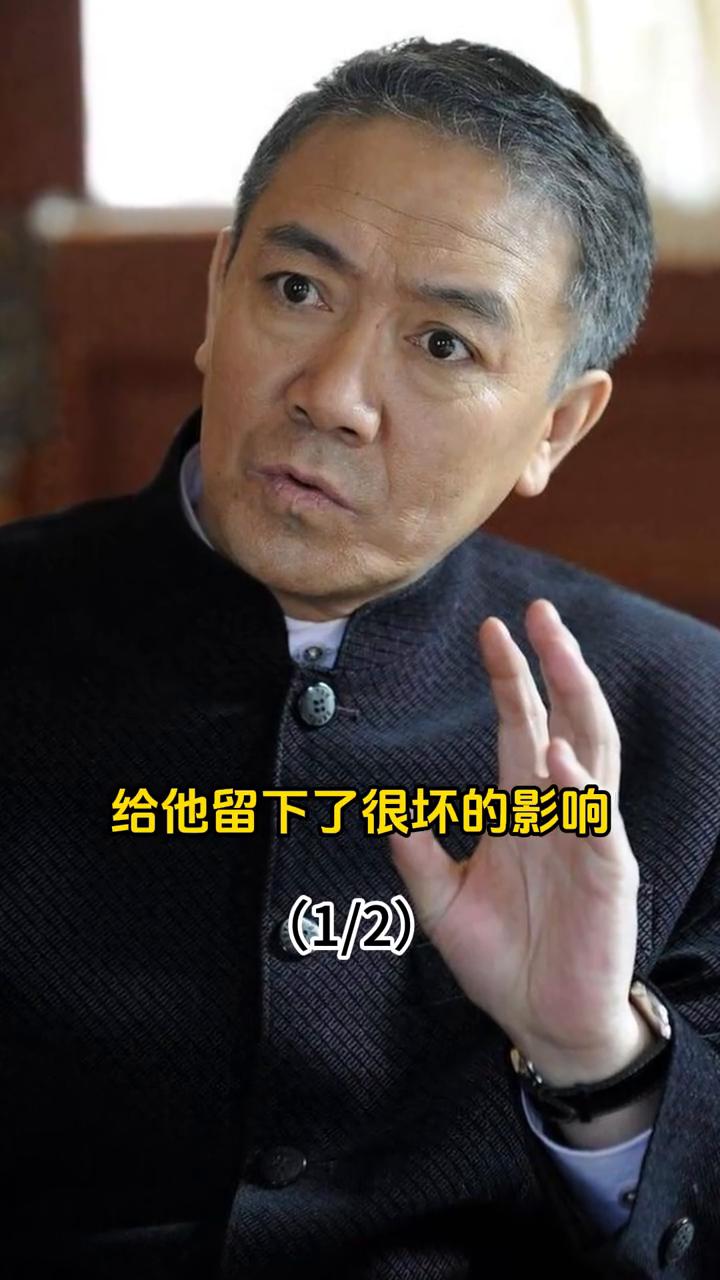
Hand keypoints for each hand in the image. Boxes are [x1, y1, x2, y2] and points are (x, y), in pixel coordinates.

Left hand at [389, 598, 641, 1083]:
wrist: (542, 1023)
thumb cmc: (501, 959)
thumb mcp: (442, 905)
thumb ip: (418, 859)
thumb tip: (388, 815)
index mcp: (522, 808)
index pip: (521, 726)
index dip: (510, 678)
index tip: (491, 629)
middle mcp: (559, 810)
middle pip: (565, 719)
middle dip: (554, 664)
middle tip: (539, 612)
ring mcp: (589, 837)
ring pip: (592, 752)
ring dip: (577, 700)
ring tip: (560, 651)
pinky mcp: (608, 874)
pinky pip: (595, 822)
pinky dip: (578, 788)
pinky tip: (558, 757)